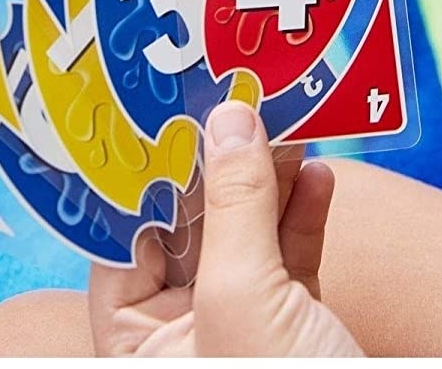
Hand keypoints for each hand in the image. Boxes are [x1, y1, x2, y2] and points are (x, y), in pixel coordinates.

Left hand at [88, 102, 363, 356]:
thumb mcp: (245, 297)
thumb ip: (232, 206)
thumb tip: (228, 119)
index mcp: (142, 348)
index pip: (123, 242)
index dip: (138, 176)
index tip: (157, 111)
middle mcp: (185, 340)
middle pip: (189, 229)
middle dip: (213, 165)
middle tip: (232, 98)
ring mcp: (245, 332)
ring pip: (247, 235)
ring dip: (268, 176)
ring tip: (284, 119)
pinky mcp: (301, 328)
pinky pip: (295, 257)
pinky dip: (307, 212)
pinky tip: (319, 173)